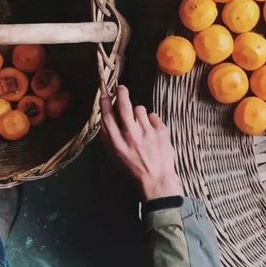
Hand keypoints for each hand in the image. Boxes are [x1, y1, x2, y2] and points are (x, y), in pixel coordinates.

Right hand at [100, 85, 182, 200]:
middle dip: (121, 93)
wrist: (157, 179)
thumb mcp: (115, 157)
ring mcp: (147, 132)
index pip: (108, 118)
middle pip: (124, 106)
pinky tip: (152, 131)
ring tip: (141, 125)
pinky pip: (153, 116)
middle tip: (121, 88)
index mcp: (117, 144)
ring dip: (139, 114)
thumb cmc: (134, 169)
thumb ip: (110, 138)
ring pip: (140, 109)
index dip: (105, 103)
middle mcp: (131, 136)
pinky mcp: (161, 131)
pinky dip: (152, 121)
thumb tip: (106, 119)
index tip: (104, 94)